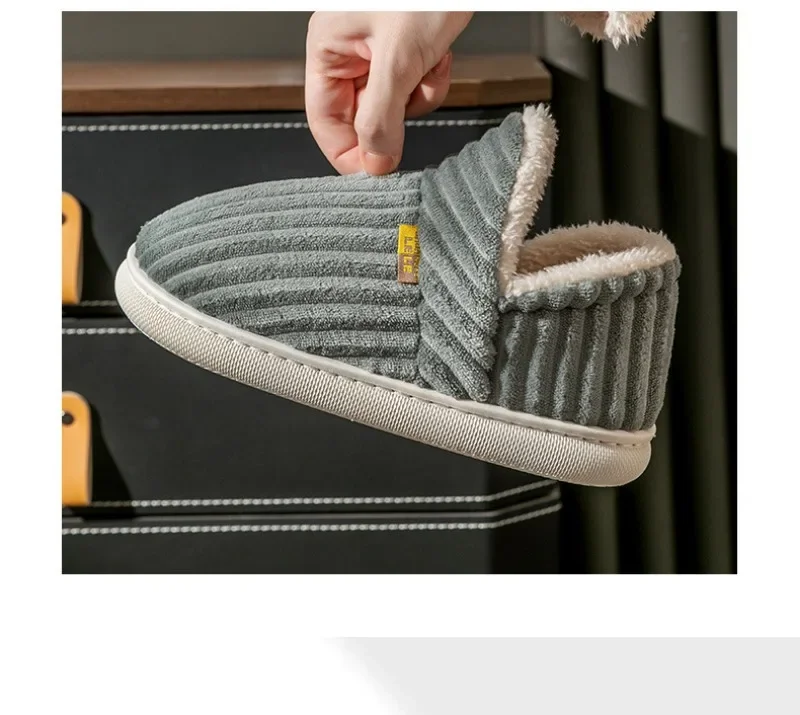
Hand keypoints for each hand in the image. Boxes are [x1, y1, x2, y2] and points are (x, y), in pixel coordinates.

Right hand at [305, 11, 472, 174]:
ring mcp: (379, 53)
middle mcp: (349, 53)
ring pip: (393, 106)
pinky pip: (414, 87)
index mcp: (328, 50)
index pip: (326, 121)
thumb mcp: (398, 58)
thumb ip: (382, 117)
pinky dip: (431, 78)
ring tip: (428, 61)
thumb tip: (375, 164)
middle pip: (363, 117)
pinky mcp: (406, 51)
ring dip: (417, 94)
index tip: (374, 174)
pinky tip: (439, 53)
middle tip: (411, 97)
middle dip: (394, 113)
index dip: (349, 152)